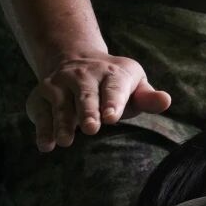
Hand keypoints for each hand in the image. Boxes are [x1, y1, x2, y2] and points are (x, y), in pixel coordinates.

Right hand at [27, 53, 170, 150]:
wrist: (76, 60)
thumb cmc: (114, 84)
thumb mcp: (134, 87)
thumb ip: (148, 98)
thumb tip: (166, 101)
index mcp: (111, 73)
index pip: (113, 88)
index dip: (113, 102)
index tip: (112, 117)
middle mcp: (82, 75)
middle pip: (86, 95)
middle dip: (88, 111)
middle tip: (91, 128)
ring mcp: (59, 84)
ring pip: (61, 104)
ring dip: (62, 122)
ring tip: (66, 141)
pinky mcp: (40, 96)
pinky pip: (40, 112)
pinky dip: (42, 129)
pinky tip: (46, 145)